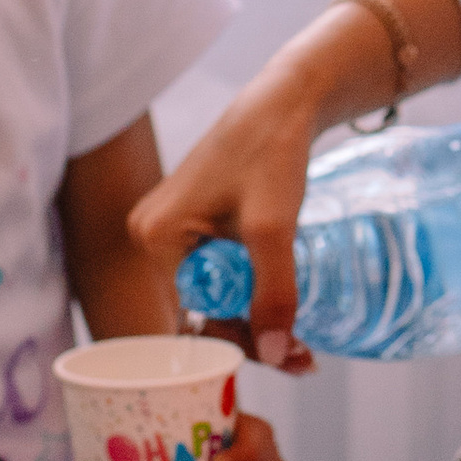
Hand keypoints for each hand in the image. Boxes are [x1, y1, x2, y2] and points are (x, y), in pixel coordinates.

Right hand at [128, 0, 460, 371]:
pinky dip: (255, 292)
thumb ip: (272, 291)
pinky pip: (224, 272)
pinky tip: (288, 312)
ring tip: (305, 347)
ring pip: (219, 293)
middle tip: (305, 359)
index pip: (194, 313)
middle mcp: (155, 236)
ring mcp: (177, 230)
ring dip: (259, 319)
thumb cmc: (272, 149)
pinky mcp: (200, 223)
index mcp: (156, 237)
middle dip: (253, 335)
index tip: (287, 362)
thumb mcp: (273, 227)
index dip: (238, 343)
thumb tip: (273, 353)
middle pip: (205, 307)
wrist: (288, 98)